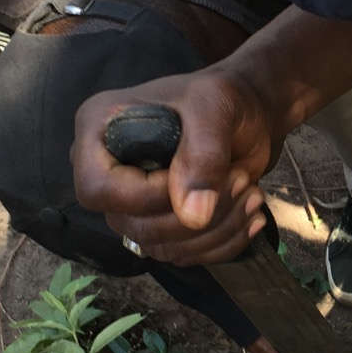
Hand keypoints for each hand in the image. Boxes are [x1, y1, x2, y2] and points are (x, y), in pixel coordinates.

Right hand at [71, 67, 283, 264]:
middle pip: (133, 225)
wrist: (249, 113)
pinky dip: (224, 243)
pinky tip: (253, 215)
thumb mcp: (215, 108)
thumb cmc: (224, 97)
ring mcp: (133, 204)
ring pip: (161, 246)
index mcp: (98, 133)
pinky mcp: (162, 224)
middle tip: (243, 182)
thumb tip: (192, 216)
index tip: (197, 177)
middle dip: (196, 216)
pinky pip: (184, 255)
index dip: (147, 196)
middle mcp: (107, 173)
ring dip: (217, 230)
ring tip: (253, 193)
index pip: (98, 189)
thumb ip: (202, 154)